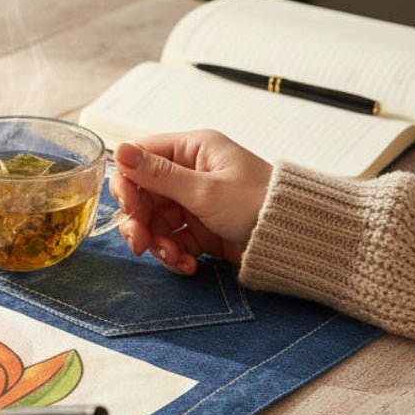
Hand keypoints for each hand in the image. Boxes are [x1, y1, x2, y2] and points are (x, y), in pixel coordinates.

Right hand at [108, 129, 271, 275]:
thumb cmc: (258, 203)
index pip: (141, 158)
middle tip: (141, 243)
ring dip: (158, 244)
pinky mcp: (199, 228)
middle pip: (144, 196)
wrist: (294, 239)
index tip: (129, 206)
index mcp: (192, 150)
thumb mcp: (204, 189)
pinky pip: (172, 240)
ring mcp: (193, 202)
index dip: (127, 183)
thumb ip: (158, 174)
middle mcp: (189, 173)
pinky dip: (175, 254)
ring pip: (155, 222)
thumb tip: (120, 150)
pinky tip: (188, 264)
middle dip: (140, 223)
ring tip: (175, 258)